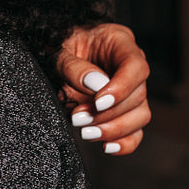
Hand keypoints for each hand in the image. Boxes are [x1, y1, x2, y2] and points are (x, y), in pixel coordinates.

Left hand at [55, 23, 151, 155]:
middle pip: (138, 95)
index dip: (122, 87)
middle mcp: (129, 67)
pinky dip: (124, 143)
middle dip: (109, 113)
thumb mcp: (58, 50)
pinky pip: (134, 132)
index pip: (136, 66)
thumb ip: (74, 67)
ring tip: (85, 131)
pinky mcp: (123, 112)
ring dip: (113, 129)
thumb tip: (96, 85)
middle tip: (80, 118)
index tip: (99, 102)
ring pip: (140, 116)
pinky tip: (106, 146)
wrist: (49, 53)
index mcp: (119, 42)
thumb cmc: (55, 45)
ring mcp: (129, 90)